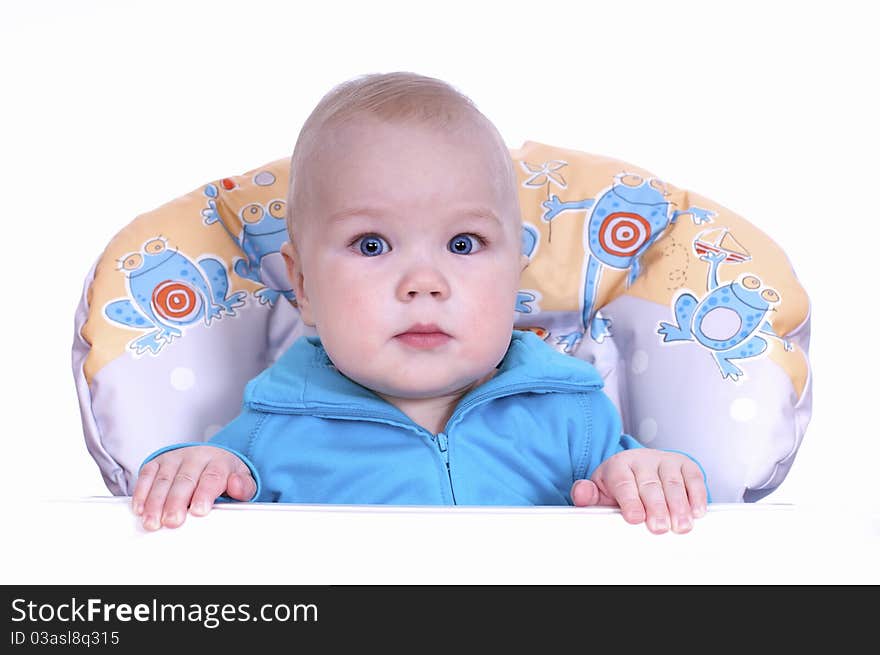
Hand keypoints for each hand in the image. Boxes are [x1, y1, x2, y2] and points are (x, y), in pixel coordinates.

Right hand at [131, 446, 255, 530]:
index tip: (199, 510)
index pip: (212, 476)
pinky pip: (147, 474)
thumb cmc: (224, 475)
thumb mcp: (242, 481)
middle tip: (173, 521)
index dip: (205, 493)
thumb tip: (236, 485)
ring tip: (153, 522)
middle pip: (185, 479)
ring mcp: (175, 459)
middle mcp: (195, 457)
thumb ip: (244, 487)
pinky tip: (140, 508)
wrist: (210, 458)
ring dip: (155, 502)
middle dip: (177, 501)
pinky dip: (142, 492)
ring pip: (164, 479)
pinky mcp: (158, 462)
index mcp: (218, 462)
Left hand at [570, 449, 707, 533]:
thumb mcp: (600, 491)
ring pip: (673, 482)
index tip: (635, 518)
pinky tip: (696, 512)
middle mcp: (643, 459)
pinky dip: (697, 495)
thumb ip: (588, 495)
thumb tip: (581, 494)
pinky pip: (694, 478)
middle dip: (656, 507)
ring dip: (679, 505)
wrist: (638, 467)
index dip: (629, 501)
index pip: (623, 482)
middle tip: (659, 527)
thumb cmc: (620, 486)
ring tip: (681, 526)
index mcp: (619, 465)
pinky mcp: (685, 464)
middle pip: (650, 484)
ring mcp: (665, 461)